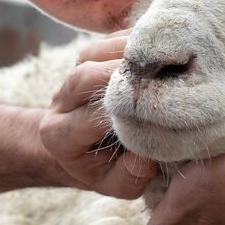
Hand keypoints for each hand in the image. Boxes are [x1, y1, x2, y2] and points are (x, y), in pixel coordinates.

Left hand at [40, 31, 158, 199]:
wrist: (90, 152)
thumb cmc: (108, 170)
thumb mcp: (120, 184)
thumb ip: (131, 176)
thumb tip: (146, 156)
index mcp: (60, 136)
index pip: (92, 116)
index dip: (126, 109)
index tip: (161, 109)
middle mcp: (60, 102)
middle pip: (85, 76)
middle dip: (124, 72)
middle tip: (163, 74)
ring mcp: (72, 76)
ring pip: (93, 52)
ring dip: (129, 50)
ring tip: (164, 55)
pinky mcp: (88, 58)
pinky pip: (106, 40)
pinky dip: (133, 39)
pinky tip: (161, 44)